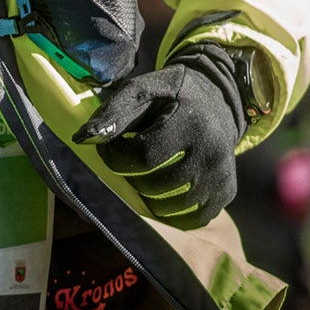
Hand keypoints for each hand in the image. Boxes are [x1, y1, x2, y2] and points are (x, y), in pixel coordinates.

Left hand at [74, 44, 247, 229]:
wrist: (218, 98)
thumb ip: (114, 112)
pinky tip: (164, 193)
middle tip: (129, 161)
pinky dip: (171, 213)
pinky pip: (191, 219)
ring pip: (171, 208)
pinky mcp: (227, 192)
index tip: (109, 149)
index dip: (116, 157)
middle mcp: (211, 152)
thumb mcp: (142, 89)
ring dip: (148, 196)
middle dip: (131, 177)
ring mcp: (222, 175)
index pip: (143, 156)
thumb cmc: (171, 94)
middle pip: (154, 186)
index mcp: (190, 122)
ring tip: (146, 174)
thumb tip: (82, 139)